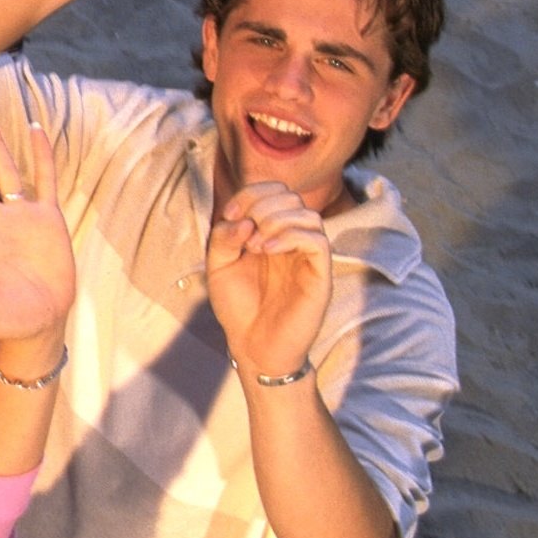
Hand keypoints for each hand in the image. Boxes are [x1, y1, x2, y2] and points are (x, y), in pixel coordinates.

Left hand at [206, 183, 333, 379]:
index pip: (273, 192)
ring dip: (276, 219)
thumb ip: (224, 237)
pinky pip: (317, 240)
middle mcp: (292, 240)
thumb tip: (244, 220)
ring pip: (308, 214)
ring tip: (256, 245)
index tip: (230, 215)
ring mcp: (307, 256)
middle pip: (291, 197)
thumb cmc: (238, 306)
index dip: (251, 193)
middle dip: (261, 204)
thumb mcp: (218, 266)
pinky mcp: (320, 274)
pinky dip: (291, 236)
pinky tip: (268, 250)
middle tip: (243, 231)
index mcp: (270, 232)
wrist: (253, 346)